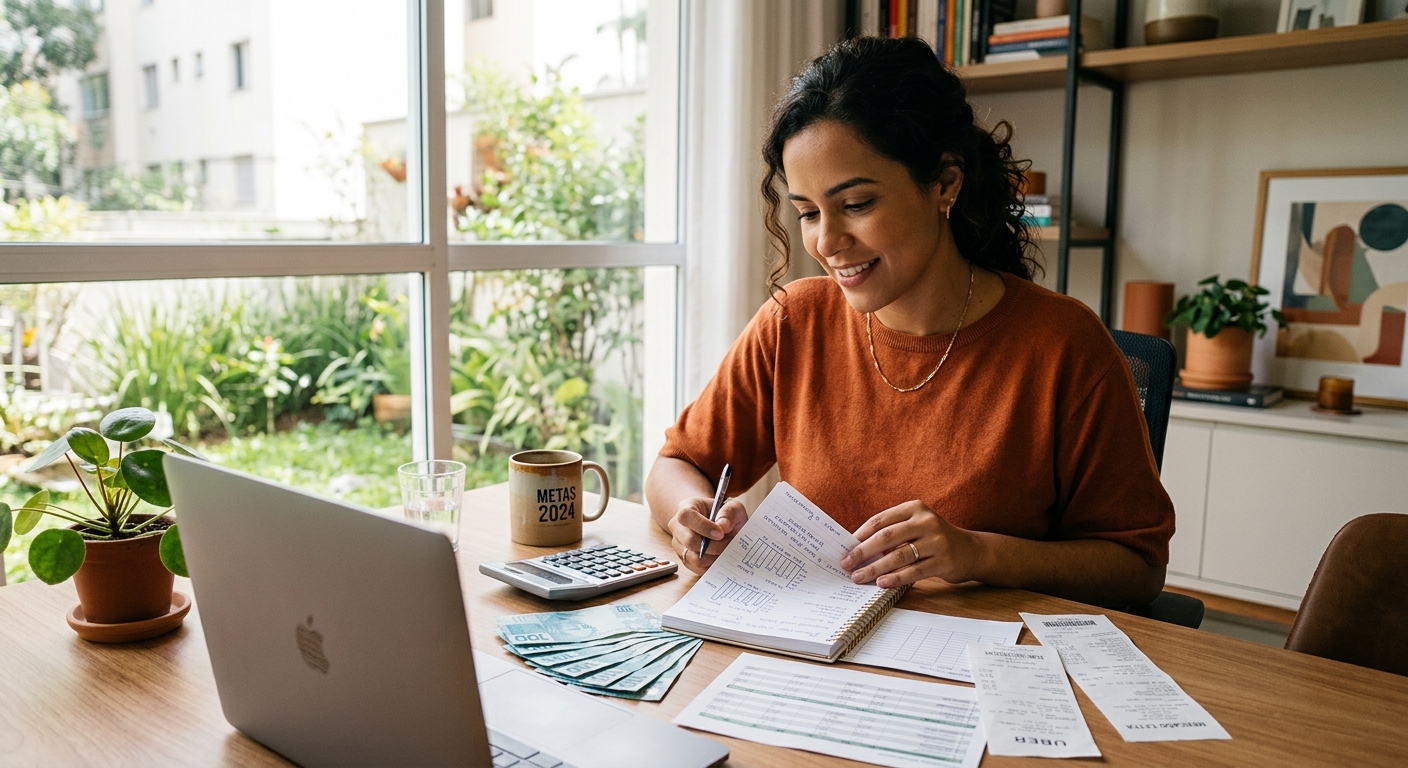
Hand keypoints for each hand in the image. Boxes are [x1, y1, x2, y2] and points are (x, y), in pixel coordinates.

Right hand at [667, 497, 748, 573]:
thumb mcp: (732, 507)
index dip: (703, 526)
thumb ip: (729, 513)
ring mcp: (680, 545)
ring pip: (693, 558)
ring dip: (714, 557)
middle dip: (713, 546)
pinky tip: (722, 557)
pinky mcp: (686, 560)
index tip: (721, 533)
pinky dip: (712, 565)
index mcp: (686, 507)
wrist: (719, 524)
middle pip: (688, 541)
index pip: (686, 516)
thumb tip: (722, 526)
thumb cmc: (723, 514)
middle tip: (729, 543)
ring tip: (726, 550)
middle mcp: (678, 527)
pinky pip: (698, 569)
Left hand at [840, 500, 981, 587]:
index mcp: (914, 508)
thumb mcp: (915, 528)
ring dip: (875, 568)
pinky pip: (914, 571)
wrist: (971, 551)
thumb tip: (857, 550)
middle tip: (846, 564)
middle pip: (886, 537)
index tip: (844, 548)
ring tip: (859, 577)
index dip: (860, 535)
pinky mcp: (944, 561)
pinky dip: (896, 578)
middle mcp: (926, 521)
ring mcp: (937, 541)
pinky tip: (882, 583)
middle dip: (862, 552)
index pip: (880, 520)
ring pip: (899, 555)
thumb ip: (892, 534)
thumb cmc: (933, 540)